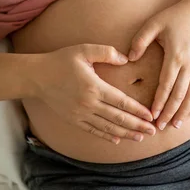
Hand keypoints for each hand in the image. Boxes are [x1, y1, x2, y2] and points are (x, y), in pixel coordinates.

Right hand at [33, 44, 156, 144]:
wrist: (36, 77)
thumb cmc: (61, 61)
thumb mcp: (83, 50)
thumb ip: (106, 52)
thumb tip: (125, 58)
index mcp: (94, 87)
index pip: (121, 101)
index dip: (137, 110)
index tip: (150, 116)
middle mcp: (89, 103)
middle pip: (118, 118)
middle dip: (137, 126)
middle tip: (152, 131)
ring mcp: (80, 114)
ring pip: (107, 127)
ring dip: (125, 134)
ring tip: (140, 138)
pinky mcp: (73, 119)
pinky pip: (93, 130)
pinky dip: (106, 135)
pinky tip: (117, 139)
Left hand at [128, 1, 189, 129]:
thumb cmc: (175, 16)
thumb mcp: (154, 23)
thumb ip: (140, 40)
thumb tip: (129, 58)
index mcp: (175, 56)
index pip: (165, 85)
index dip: (159, 102)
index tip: (152, 115)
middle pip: (179, 94)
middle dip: (170, 112)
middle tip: (161, 126)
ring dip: (184, 111)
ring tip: (176, 124)